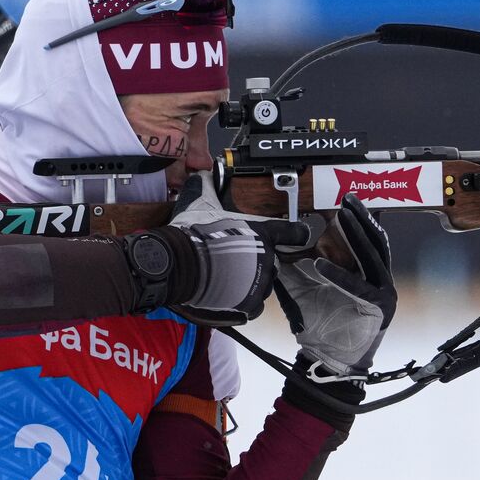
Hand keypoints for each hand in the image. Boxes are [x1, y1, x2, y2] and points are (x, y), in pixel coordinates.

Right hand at [166, 170, 311, 323]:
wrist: (177, 265)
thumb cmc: (191, 234)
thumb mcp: (199, 203)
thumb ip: (207, 187)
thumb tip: (203, 172)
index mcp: (263, 234)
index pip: (293, 233)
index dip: (297, 234)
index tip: (301, 235)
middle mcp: (267, 260)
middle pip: (273, 263)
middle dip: (257, 263)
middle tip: (234, 261)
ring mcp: (260, 285)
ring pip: (262, 285)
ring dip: (250, 283)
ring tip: (227, 279)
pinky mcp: (248, 305)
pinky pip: (253, 306)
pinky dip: (243, 303)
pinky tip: (228, 297)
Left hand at [274, 194, 395, 376]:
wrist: (328, 360)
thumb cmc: (322, 327)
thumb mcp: (305, 289)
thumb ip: (299, 267)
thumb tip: (283, 244)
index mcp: (369, 275)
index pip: (368, 240)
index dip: (359, 220)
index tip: (345, 202)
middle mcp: (381, 281)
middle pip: (375, 242)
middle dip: (361, 219)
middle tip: (347, 200)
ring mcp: (385, 294)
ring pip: (372, 257)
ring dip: (356, 235)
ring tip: (341, 218)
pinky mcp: (380, 308)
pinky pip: (359, 287)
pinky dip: (339, 275)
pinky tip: (319, 263)